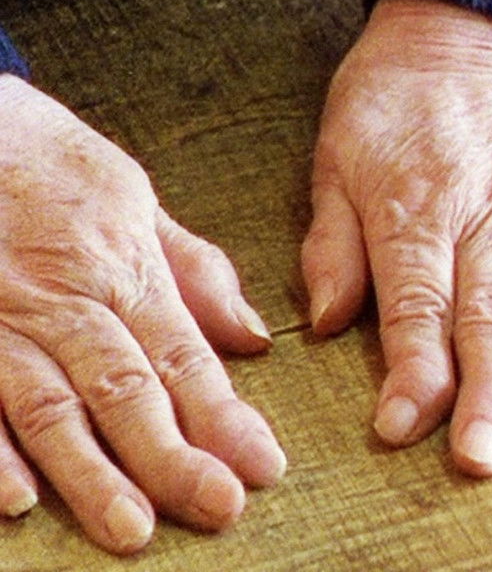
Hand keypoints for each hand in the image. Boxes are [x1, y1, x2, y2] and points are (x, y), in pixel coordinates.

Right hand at [0, 75, 285, 552]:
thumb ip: (196, 271)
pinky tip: (19, 501)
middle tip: (218, 509)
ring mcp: (5, 318)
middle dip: (173, 457)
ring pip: (53, 406)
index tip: (263, 466)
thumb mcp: (142, 201)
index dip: (225, 416)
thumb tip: (252, 337)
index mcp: (127, 269)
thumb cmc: (62, 167)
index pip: (186, 357)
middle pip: (127, 391)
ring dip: (91, 473)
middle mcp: (70, 300)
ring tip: (132, 528)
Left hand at [302, 0, 491, 475]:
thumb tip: (326, 325)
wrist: (458, 34)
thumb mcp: (333, 162)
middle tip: (480, 460)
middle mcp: (483, 212)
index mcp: (413, 210)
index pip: (413, 308)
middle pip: (486, 317)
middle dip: (486, 394)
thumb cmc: (385, 102)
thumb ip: (331, 245)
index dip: (409, 374)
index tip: (399, 429)